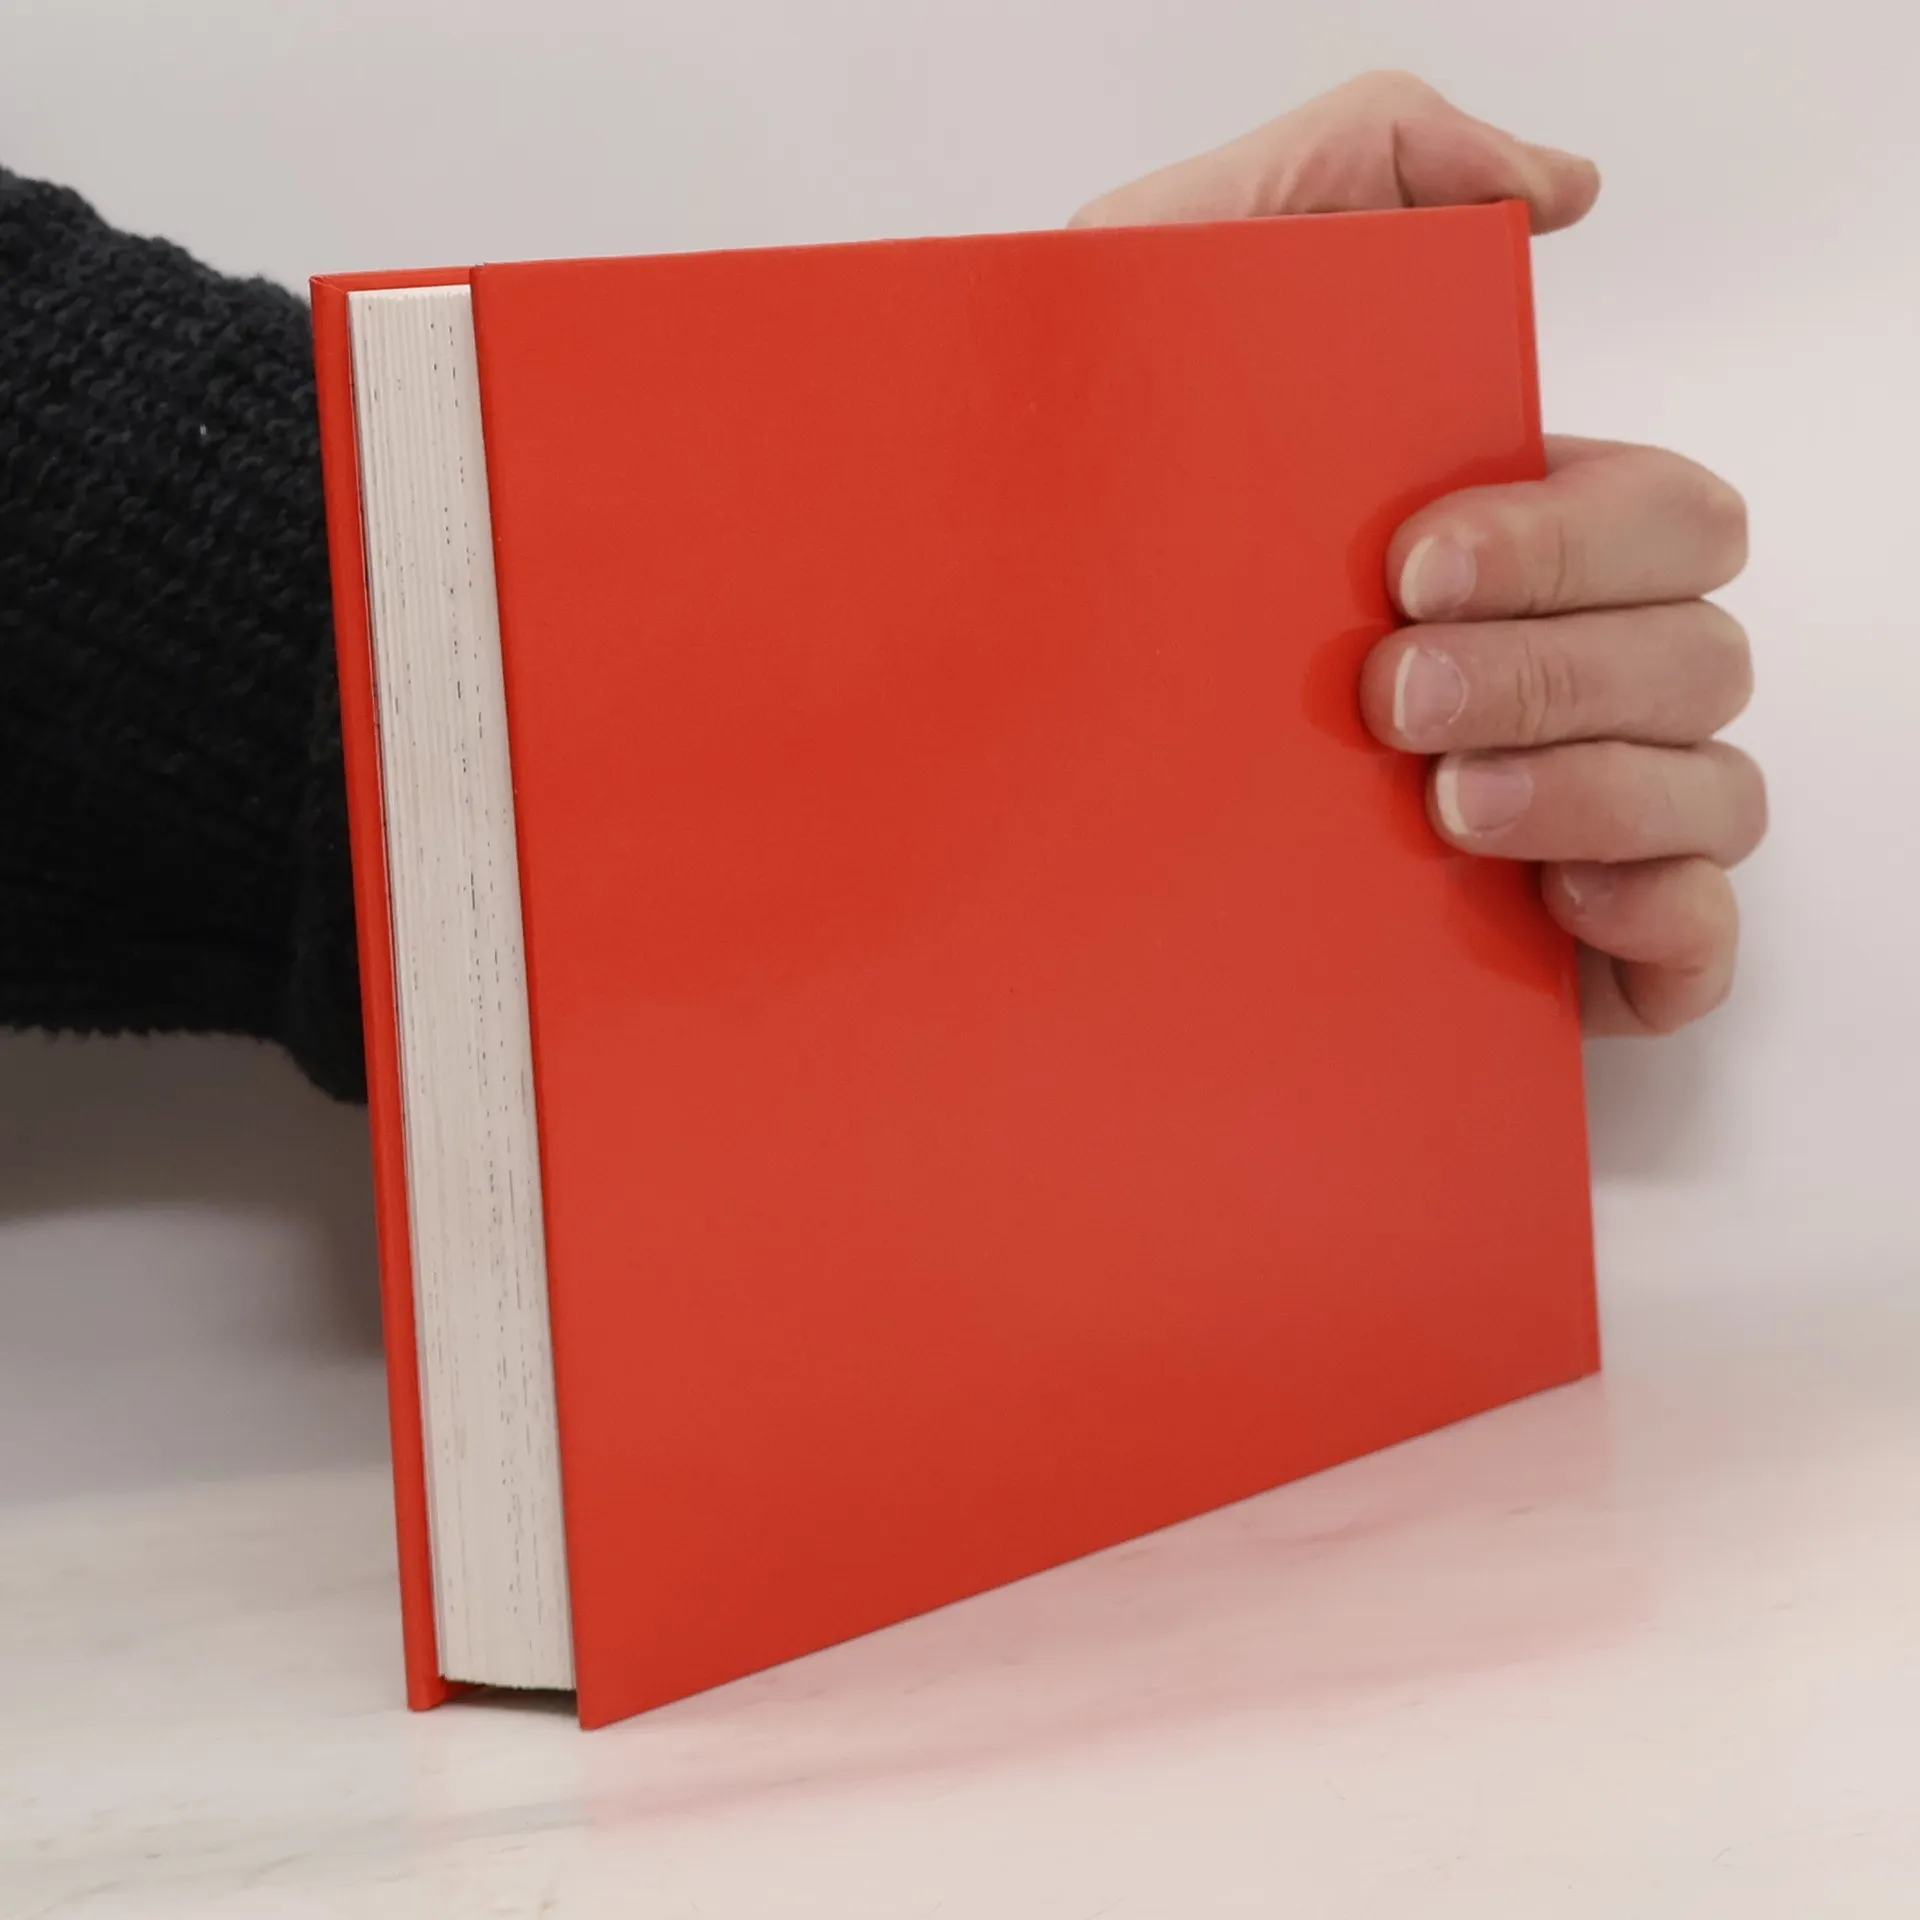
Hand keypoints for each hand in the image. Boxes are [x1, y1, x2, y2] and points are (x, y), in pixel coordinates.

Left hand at [1075, 73, 1765, 1034]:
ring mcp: (1558, 810)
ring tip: (1434, 803)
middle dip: (1560, 661)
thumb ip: (1349, 174)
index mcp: (1494, 542)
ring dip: (1595, 783)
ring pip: (1709, 779)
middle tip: (1390, 693)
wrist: (961, 775)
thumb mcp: (1163, 293)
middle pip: (1694, 639)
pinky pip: (1694, 930)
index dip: (1571, 534)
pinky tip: (1543, 896)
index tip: (1409, 566)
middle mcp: (1544, 670)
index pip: (1652, 512)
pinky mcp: (1548, 945)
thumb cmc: (1064, 532)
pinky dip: (1659, 912)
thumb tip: (1552, 190)